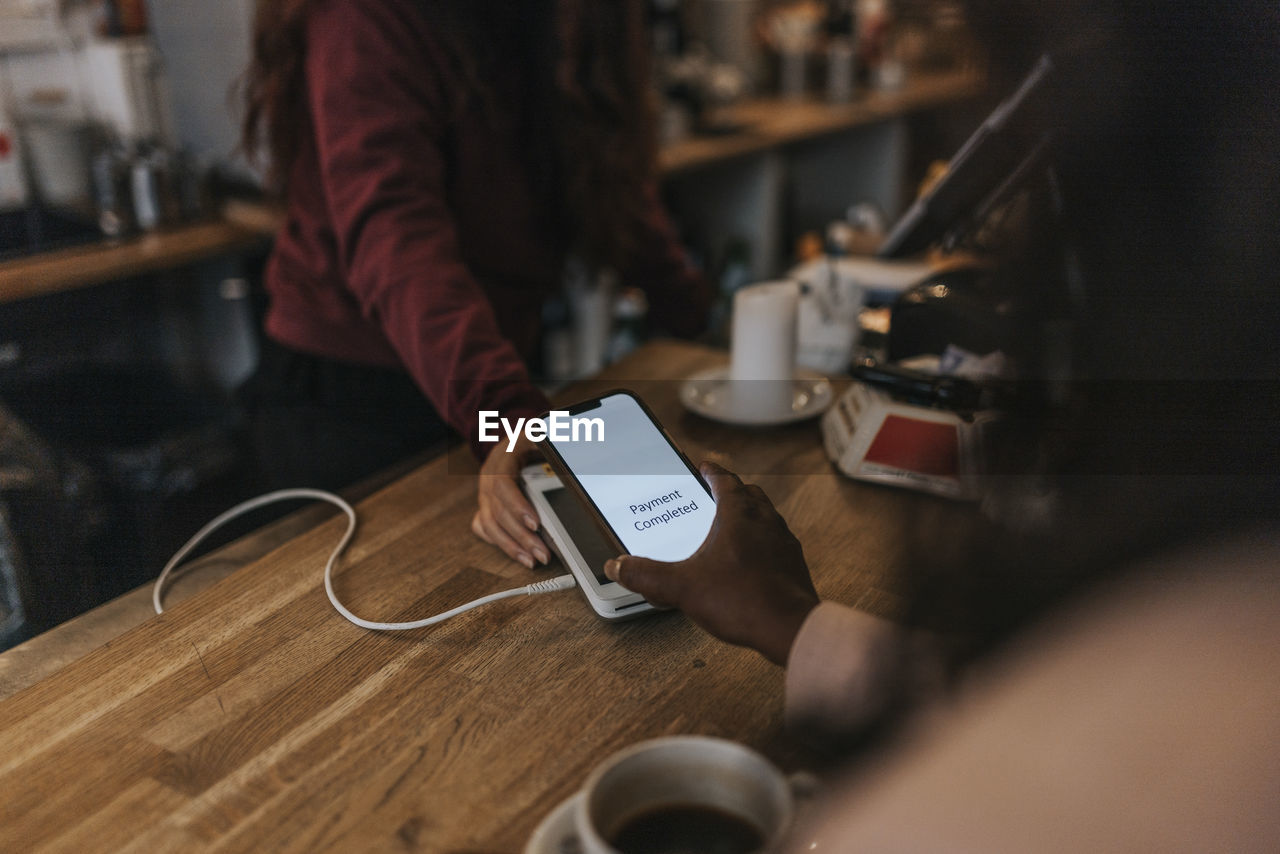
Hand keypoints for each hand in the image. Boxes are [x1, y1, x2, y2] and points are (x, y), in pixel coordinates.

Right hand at [471, 434, 549, 568]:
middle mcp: (489, 474)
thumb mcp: (545, 435)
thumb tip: (577, 462)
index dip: (517, 506)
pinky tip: (518, 554)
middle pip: (498, 510)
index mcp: (503, 455)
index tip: (535, 524)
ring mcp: (485, 491)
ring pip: (490, 523)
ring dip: (511, 545)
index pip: (503, 484)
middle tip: (542, 553)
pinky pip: (485, 527)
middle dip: (520, 535)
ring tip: (532, 560)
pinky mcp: (485, 503)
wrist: (518, 439)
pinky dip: (500, 543)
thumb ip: (556, 447)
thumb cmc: (535, 440)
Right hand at [605, 462, 819, 664]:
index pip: (726, 480)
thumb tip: (617, 566)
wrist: (789, 627)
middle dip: (732, 492)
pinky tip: (749, 561)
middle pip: (750, 494)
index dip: (712, 472)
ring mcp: (784, 543)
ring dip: (749, 516)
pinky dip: (762, 543)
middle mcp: (766, 522)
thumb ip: (647, 575)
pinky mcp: (794, 564)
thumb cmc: (742, 601)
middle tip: (716, 495)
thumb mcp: (682, 587)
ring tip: (731, 529)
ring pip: (766, 517)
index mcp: (739, 515)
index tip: (705, 467)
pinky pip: (776, 543)